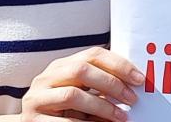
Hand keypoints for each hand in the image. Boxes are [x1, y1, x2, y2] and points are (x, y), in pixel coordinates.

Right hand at [21, 47, 143, 121]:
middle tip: (132, 99)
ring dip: (101, 106)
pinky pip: (63, 121)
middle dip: (111, 84)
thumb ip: (100, 85)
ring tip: (121, 116)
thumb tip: (134, 85)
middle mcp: (46, 77)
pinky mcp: (31, 120)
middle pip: (82, 70)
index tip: (139, 79)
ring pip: (72, 94)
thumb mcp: (82, 93)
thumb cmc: (65, 110)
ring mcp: (36, 98)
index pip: (93, 54)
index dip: (118, 65)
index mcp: (61, 65)